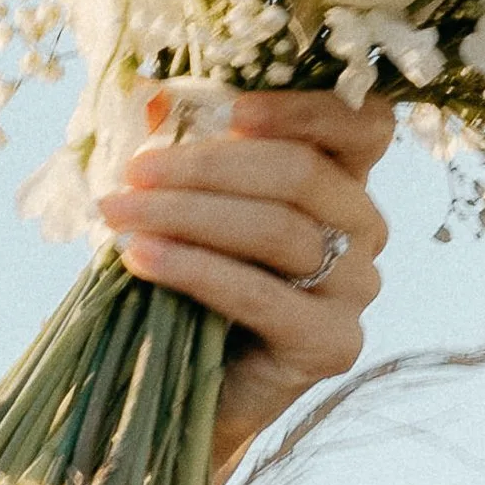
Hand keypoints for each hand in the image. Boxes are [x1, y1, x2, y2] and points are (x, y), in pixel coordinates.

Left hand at [96, 89, 394, 476]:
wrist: (188, 388)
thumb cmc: (191, 276)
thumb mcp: (188, 200)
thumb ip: (183, 148)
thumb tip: (150, 96)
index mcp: (342, 180)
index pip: (362, 125)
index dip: (306, 110)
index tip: (231, 111)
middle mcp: (364, 229)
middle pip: (302, 173)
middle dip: (206, 167)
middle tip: (132, 173)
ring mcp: (356, 289)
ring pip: (278, 230)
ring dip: (188, 214)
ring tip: (120, 215)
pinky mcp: (332, 345)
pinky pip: (261, 294)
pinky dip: (194, 269)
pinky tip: (140, 259)